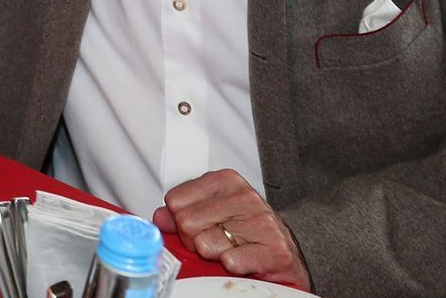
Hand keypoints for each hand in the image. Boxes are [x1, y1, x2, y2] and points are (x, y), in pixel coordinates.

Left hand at [153, 169, 310, 290]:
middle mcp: (244, 197)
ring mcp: (261, 223)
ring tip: (228, 250)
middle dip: (192, 239)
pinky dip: (230, 265)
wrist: (285, 251)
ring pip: (204, 243)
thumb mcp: (211, 211)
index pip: (175, 201)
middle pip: (186, 222)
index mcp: (225, 181)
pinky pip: (231, 260)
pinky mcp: (274, 251)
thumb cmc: (246, 229)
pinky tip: (239, 261)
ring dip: (212, 254)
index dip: (179, 220)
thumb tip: (160, 217)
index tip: (196, 225)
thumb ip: (182, 210)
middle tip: (211, 241)